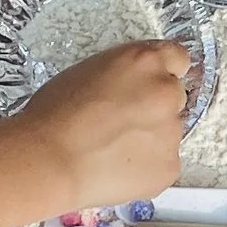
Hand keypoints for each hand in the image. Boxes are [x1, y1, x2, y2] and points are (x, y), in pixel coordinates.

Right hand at [13, 41, 191, 213]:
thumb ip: (123, 76)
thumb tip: (131, 88)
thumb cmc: (54, 117)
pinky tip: (115, 168)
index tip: (152, 84)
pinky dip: (146, 167)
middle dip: (153, 108)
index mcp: (145, 61)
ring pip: (168, 133)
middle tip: (121, 123)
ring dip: (149, 139)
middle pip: (174, 96)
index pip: (176, 58)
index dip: (162, 73)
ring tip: (111, 150)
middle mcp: (166, 91)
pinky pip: (163, 163)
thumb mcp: (88, 72)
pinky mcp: (170, 166)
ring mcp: (172, 131)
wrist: (50, 162)